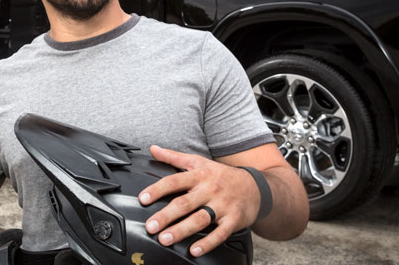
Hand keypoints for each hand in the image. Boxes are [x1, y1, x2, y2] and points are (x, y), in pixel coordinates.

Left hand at [138, 145, 259, 256]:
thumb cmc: (221, 175)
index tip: (143, 198)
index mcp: (199, 175)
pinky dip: (207, 243)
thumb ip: (174, 157)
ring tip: (165, 239)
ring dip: (181, 230)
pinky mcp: (234, 220)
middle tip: (151, 226)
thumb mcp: (198, 162)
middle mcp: (209, 190)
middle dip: (166, 216)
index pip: (174, 181)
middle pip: (185, 203)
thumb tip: (153, 149)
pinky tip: (194, 250)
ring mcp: (222, 205)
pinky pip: (220, 234)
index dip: (157, 190)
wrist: (255, 186)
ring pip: (200, 219)